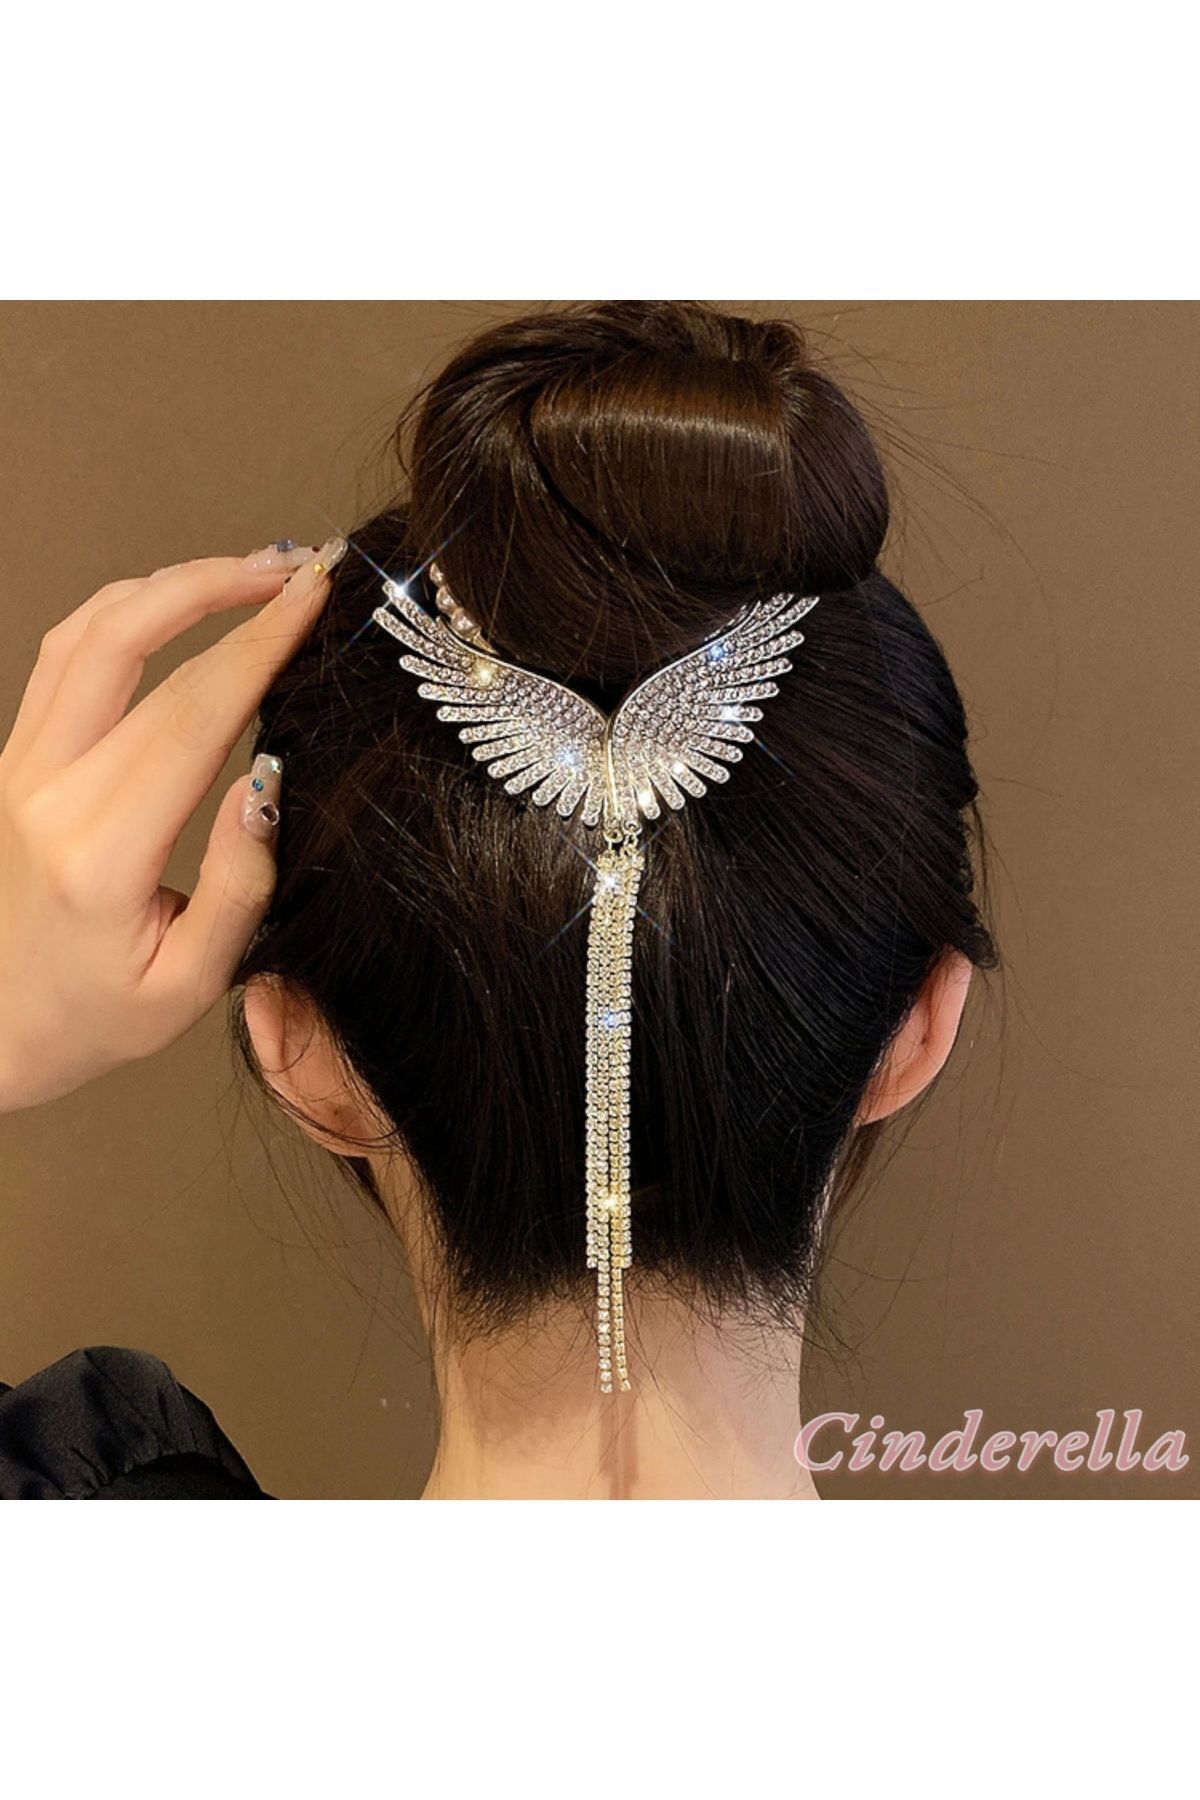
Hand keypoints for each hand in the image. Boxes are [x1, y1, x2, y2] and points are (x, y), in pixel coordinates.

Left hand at [0, 537, 345, 1111]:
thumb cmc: (88, 1018)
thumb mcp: (187, 985)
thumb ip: (238, 885)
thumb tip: (269, 782)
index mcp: (102, 854)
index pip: (192, 716)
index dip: (260, 646)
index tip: (314, 598)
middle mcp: (48, 795)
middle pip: (137, 648)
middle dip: (228, 590)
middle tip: (299, 568)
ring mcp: (18, 769)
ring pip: (89, 632)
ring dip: (171, 584)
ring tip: (248, 570)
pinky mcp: (11, 761)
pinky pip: (62, 656)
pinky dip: (124, 609)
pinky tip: (176, 601)